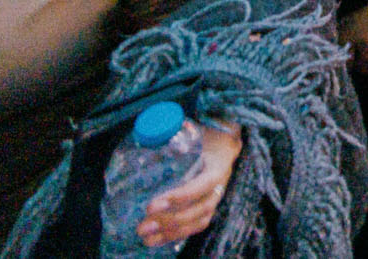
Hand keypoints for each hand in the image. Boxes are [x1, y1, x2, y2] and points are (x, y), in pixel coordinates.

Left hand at [138, 119, 241, 248]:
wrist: (224, 138)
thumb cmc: (207, 131)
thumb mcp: (197, 126)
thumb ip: (180, 128)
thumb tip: (155, 129)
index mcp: (220, 162)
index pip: (205, 184)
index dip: (181, 196)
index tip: (153, 205)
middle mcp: (222, 182)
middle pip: (201, 208)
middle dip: (171, 220)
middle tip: (143, 225)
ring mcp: (217, 196)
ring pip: (200, 220)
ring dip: (172, 231)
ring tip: (146, 238)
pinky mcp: (208, 205)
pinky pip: (196, 225)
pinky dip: (177, 235)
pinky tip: (156, 240)